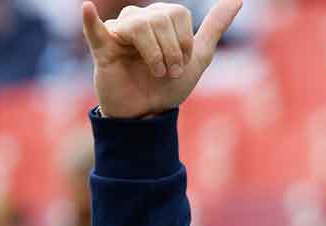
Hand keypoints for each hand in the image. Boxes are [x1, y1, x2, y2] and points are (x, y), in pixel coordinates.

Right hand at [82, 0, 242, 118]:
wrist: (149, 113)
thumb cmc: (168, 85)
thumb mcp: (198, 56)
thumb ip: (214, 27)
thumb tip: (237, 0)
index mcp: (159, 18)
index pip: (178, 13)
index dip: (184, 41)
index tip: (181, 63)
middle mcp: (138, 19)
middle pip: (160, 17)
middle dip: (172, 50)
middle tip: (168, 71)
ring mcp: (118, 33)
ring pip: (139, 26)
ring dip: (154, 54)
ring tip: (154, 72)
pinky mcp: (102, 50)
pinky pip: (95, 30)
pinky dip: (90, 20)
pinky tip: (88, 9)